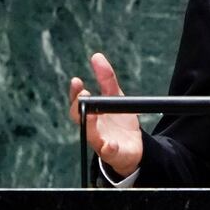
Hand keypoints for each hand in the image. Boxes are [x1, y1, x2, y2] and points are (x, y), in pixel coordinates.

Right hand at [68, 53, 142, 176]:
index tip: (77, 81)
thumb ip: (106, 79)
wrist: (134, 147)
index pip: (78, 103)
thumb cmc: (119, 122)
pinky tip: (110, 143)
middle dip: (78, 107)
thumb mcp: (116, 97)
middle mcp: (92, 128)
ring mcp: (101, 142)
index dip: (75, 93)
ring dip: (90, 125)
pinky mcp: (113, 153)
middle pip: (79, 118)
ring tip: (94, 113)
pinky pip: (108, 152)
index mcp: (91, 114)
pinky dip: (108, 148)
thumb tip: (96, 56)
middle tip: (84, 94)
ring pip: (91, 135)